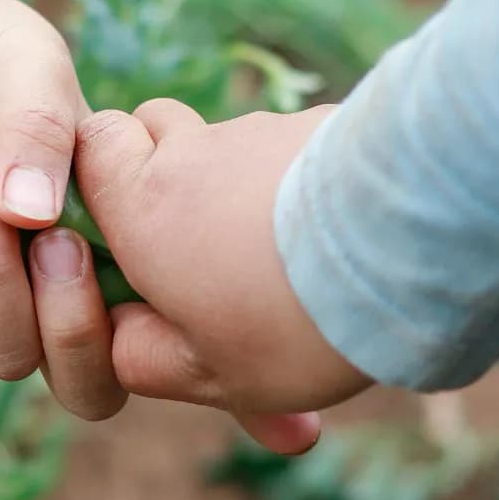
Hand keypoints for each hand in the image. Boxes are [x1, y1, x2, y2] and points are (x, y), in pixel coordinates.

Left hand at [0, 0, 122, 410]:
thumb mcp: (27, 64)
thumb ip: (42, 128)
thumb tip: (35, 218)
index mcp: (110, 242)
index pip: (147, 333)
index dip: (142, 327)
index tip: (103, 244)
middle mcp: (51, 284)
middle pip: (86, 380)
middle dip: (70, 324)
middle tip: (50, 239)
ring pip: (6, 355)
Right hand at [65, 100, 373, 417]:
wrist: (408, 249)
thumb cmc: (292, 323)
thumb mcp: (208, 374)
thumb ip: (143, 356)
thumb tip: (121, 338)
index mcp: (143, 207)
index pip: (90, 144)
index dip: (98, 175)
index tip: (122, 229)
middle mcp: (193, 152)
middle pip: (156, 127)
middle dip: (162, 168)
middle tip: (196, 241)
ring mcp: (261, 131)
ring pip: (227, 141)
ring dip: (234, 182)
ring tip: (278, 255)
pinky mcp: (322, 125)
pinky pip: (288, 147)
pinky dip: (292, 180)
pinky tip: (329, 237)